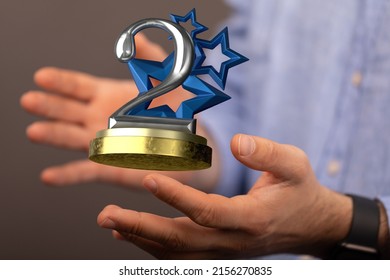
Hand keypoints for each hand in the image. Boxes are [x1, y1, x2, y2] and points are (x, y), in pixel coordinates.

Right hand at [20, 34, 177, 186]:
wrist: (189, 144)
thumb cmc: (178, 111)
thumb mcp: (166, 81)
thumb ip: (151, 59)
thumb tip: (136, 38)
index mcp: (107, 97)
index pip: (78, 87)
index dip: (60, 82)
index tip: (42, 77)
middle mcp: (98, 119)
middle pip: (67, 111)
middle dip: (49, 105)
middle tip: (30, 100)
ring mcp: (101, 144)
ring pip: (71, 138)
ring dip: (53, 135)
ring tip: (34, 131)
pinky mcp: (109, 167)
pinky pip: (85, 172)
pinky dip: (67, 175)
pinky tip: (49, 176)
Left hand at [98, 134, 352, 258]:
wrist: (309, 224)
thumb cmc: (300, 191)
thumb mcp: (295, 164)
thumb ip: (267, 153)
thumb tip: (235, 143)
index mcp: (251, 219)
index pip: (207, 212)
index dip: (177, 198)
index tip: (149, 178)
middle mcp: (233, 242)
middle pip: (181, 240)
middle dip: (141, 227)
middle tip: (107, 213)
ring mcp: (223, 252)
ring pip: (175, 252)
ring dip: (139, 237)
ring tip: (110, 221)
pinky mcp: (217, 252)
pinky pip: (179, 255)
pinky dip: (151, 246)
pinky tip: (128, 234)